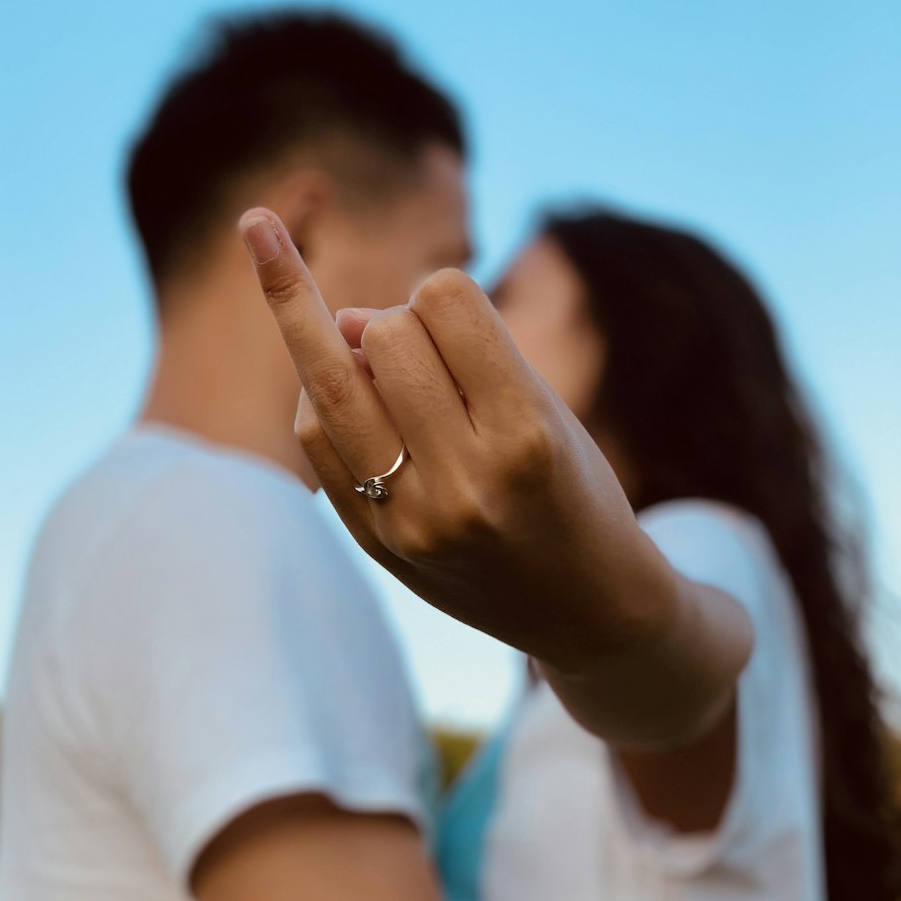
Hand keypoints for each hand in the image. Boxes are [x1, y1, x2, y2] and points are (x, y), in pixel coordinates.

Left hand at [238, 208, 672, 676]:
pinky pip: (314, 437)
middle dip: (394, 321)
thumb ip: (452, 353)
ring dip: (330, 340)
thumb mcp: (542, 406)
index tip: (457, 314)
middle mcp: (466, 479)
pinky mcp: (375, 541)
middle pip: (384, 336)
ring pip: (329, 384)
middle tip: (421, 347)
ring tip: (351, 338)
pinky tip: (348, 390)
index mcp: (526, 433)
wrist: (585, 609)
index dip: (443, 292)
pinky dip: (320, 395)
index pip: (447, 300)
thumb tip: (337, 317)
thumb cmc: (570, 486)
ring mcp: (412, 518)